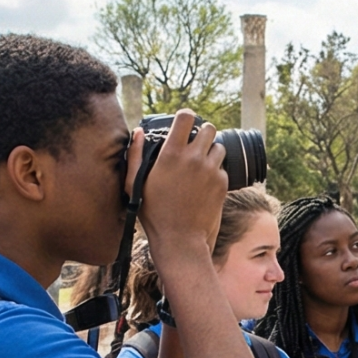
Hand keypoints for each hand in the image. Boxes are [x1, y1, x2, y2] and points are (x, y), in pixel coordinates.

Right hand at [130, 110, 231, 256]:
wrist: (180, 239)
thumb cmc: (153, 213)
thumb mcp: (134, 183)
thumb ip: (134, 154)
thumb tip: (137, 132)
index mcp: (171, 153)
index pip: (186, 117)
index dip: (186, 117)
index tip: (183, 124)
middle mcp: (194, 158)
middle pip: (209, 128)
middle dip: (202, 133)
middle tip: (194, 145)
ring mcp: (211, 170)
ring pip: (219, 147)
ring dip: (211, 152)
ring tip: (200, 165)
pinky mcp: (223, 183)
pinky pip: (222, 168)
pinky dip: (215, 172)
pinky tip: (204, 184)